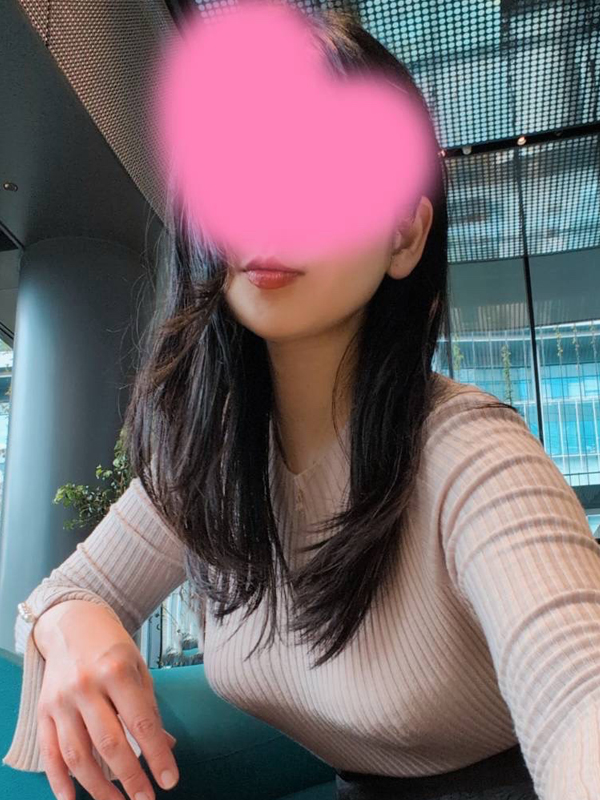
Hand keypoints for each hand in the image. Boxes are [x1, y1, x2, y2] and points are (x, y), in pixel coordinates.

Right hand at [35, 602, 179, 799]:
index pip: (141, 721)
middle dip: (130, 777)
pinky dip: (58, 781)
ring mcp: (61, 700)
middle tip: (146, 799)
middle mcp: (86, 686)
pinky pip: (49, 752)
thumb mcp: (138, 667)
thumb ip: (149, 707)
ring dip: (97, 787)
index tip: (170, 780)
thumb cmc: (111, 648)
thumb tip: (167, 746)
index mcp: (116, 671)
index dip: (156, 754)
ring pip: (78, 754)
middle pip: (109, 742)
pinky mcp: (43, 711)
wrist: (72, 624)